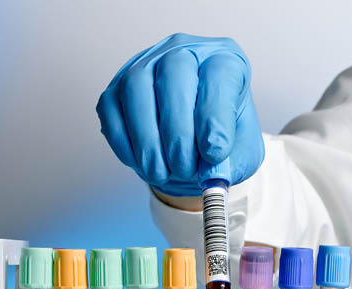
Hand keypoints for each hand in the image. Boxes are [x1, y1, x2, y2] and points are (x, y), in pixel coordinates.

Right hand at [96, 33, 264, 196]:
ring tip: (160, 173)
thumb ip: (232, 163)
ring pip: (136, 88)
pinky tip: (141, 163)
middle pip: (174, 73)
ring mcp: (145, 65)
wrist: (193, 144)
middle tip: (183, 168)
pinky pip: (111, 108)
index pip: (219, 73)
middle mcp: (184, 52)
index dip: (215, 116)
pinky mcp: (117, 87)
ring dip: (147, 138)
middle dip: (178, 130)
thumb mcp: (240, 154)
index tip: (214, 153)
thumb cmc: (220, 138)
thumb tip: (213, 174)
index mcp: (224, 59)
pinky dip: (124, 141)